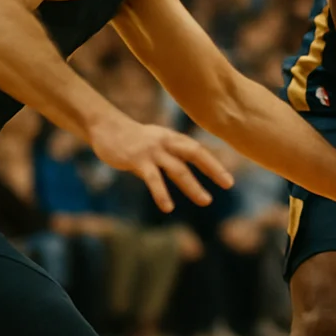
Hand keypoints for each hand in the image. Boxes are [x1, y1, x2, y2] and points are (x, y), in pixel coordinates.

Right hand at [88, 116, 233, 212]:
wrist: (106, 127)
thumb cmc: (133, 139)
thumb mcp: (156, 144)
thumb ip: (170, 158)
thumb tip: (184, 176)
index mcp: (173, 138)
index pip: (199, 151)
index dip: (214, 164)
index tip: (228, 180)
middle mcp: (167, 142)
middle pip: (196, 153)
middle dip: (214, 168)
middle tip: (229, 184)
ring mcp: (153, 151)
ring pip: (178, 169)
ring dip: (193, 186)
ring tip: (206, 200)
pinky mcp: (138, 160)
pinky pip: (153, 178)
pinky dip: (162, 193)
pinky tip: (168, 207)